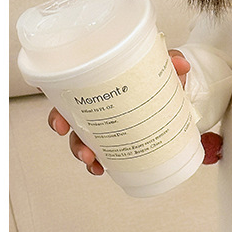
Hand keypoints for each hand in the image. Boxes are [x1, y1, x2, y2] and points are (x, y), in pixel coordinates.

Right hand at [46, 50, 190, 174]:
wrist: (173, 92)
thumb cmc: (156, 74)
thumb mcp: (160, 65)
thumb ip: (169, 62)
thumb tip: (181, 66)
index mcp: (98, 83)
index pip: (67, 86)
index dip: (54, 95)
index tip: (50, 102)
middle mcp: (96, 104)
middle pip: (69, 116)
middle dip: (64, 126)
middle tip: (66, 131)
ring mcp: (105, 124)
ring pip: (82, 139)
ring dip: (81, 151)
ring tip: (91, 160)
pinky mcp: (119, 139)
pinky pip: (104, 153)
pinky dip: (102, 163)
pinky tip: (104, 170)